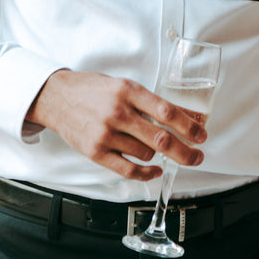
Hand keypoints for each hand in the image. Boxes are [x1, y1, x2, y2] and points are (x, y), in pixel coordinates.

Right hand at [26, 68, 207, 180]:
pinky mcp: (95, 152)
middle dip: (185, 151)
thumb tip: (183, 117)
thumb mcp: (123, 86)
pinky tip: (155, 170)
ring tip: (157, 148)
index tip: (201, 135)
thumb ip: (148, 102)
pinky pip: (127, 169)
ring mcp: (105, 134)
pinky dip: (146, 173)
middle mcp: (118, 112)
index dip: (188, 126)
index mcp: (128, 91)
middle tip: (198, 156)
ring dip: (158, 154)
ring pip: (146, 153)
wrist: (57, 98)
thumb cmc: (93, 90)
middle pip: (161, 138)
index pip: (166, 111)